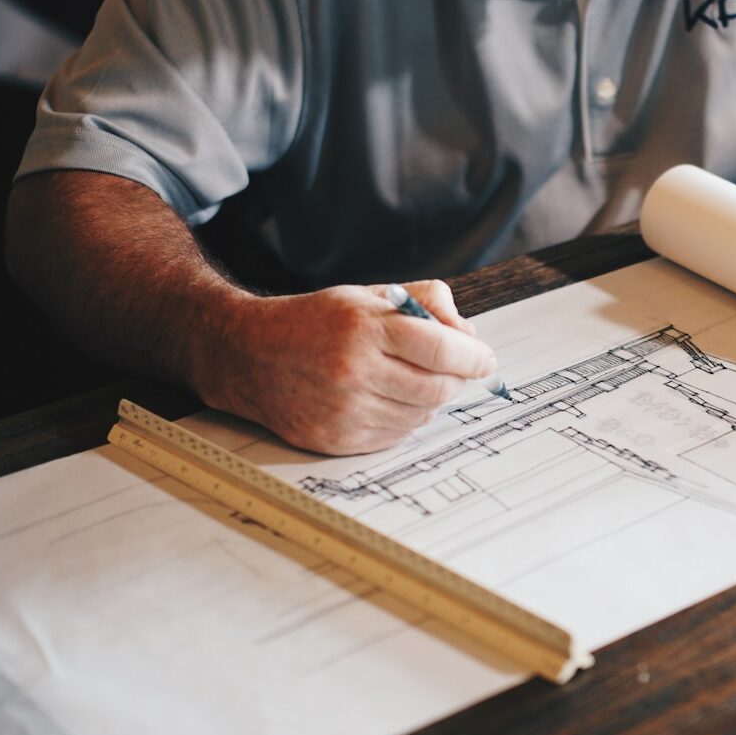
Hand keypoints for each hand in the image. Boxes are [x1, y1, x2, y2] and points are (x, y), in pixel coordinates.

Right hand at [194, 279, 496, 454]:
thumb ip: (425, 302)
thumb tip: (469, 334)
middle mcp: (354, 371)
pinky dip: (405, 418)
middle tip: (454, 369)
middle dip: (456, 378)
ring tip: (410, 379)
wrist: (250, 356)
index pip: (442, 348)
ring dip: (430, 399)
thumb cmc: (316, 321)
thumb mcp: (368, 295)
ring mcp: (345, 410)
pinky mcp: (338, 439)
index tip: (485, 359)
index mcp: (364, 327)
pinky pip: (397, 435)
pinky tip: (388, 398)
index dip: (473, 356)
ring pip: (422, 415)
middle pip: (439, 387)